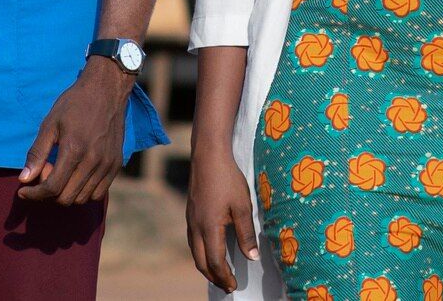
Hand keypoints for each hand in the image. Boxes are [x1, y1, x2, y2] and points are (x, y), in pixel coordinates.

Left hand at [18, 58, 129, 204]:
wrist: (107, 89)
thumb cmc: (74, 103)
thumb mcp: (50, 124)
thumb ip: (37, 153)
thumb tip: (24, 179)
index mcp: (74, 149)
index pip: (52, 188)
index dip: (34, 194)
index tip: (23, 191)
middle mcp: (93, 161)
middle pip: (66, 198)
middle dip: (49, 192)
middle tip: (45, 171)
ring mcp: (107, 164)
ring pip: (82, 199)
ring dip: (66, 193)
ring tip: (61, 172)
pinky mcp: (116, 164)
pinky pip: (98, 193)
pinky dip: (83, 191)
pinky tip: (76, 175)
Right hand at [186, 140, 257, 290]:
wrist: (207, 156)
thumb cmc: (227, 179)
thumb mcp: (242, 206)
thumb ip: (246, 233)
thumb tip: (252, 257)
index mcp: (209, 228)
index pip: (215, 262)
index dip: (224, 277)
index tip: (234, 286)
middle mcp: (195, 227)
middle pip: (201, 262)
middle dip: (214, 277)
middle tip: (227, 286)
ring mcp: (190, 220)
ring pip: (195, 252)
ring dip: (206, 266)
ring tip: (219, 274)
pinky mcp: (190, 213)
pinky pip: (192, 241)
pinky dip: (201, 253)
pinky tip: (210, 251)